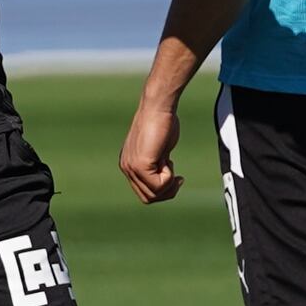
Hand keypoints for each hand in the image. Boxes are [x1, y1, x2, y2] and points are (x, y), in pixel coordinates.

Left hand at [119, 84, 184, 203]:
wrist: (158, 107)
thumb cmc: (162, 124)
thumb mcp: (159, 151)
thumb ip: (157, 166)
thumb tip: (164, 183)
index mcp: (129, 165)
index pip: (145, 192)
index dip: (163, 190)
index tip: (175, 177)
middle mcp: (127, 168)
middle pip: (148, 197)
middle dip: (167, 191)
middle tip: (178, 178)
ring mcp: (131, 167)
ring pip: (153, 194)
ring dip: (168, 184)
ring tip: (171, 165)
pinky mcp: (140, 165)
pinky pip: (158, 185)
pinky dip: (169, 177)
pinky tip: (168, 160)